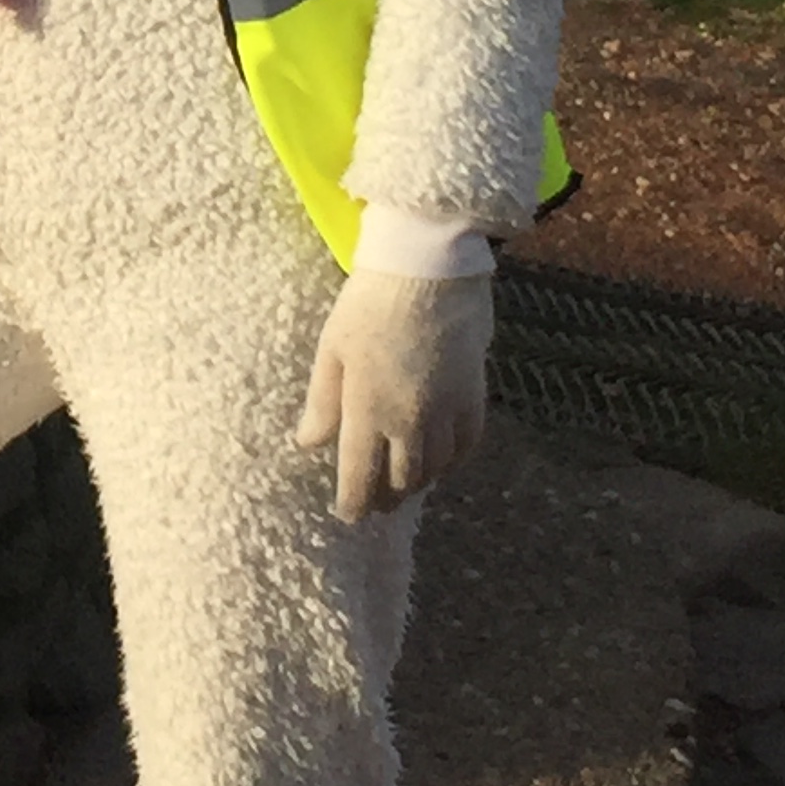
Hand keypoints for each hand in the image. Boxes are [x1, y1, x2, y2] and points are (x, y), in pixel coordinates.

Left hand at [294, 268, 492, 522]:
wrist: (429, 269)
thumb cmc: (369, 304)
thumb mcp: (332, 348)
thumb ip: (323, 402)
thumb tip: (309, 443)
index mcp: (368, 410)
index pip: (360, 476)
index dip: (353, 503)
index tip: (348, 515)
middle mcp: (410, 422)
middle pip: (402, 481)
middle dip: (386, 498)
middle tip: (375, 502)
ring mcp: (447, 411)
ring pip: (435, 469)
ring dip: (418, 482)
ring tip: (405, 482)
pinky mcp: (475, 395)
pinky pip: (467, 445)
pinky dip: (453, 460)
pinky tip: (441, 458)